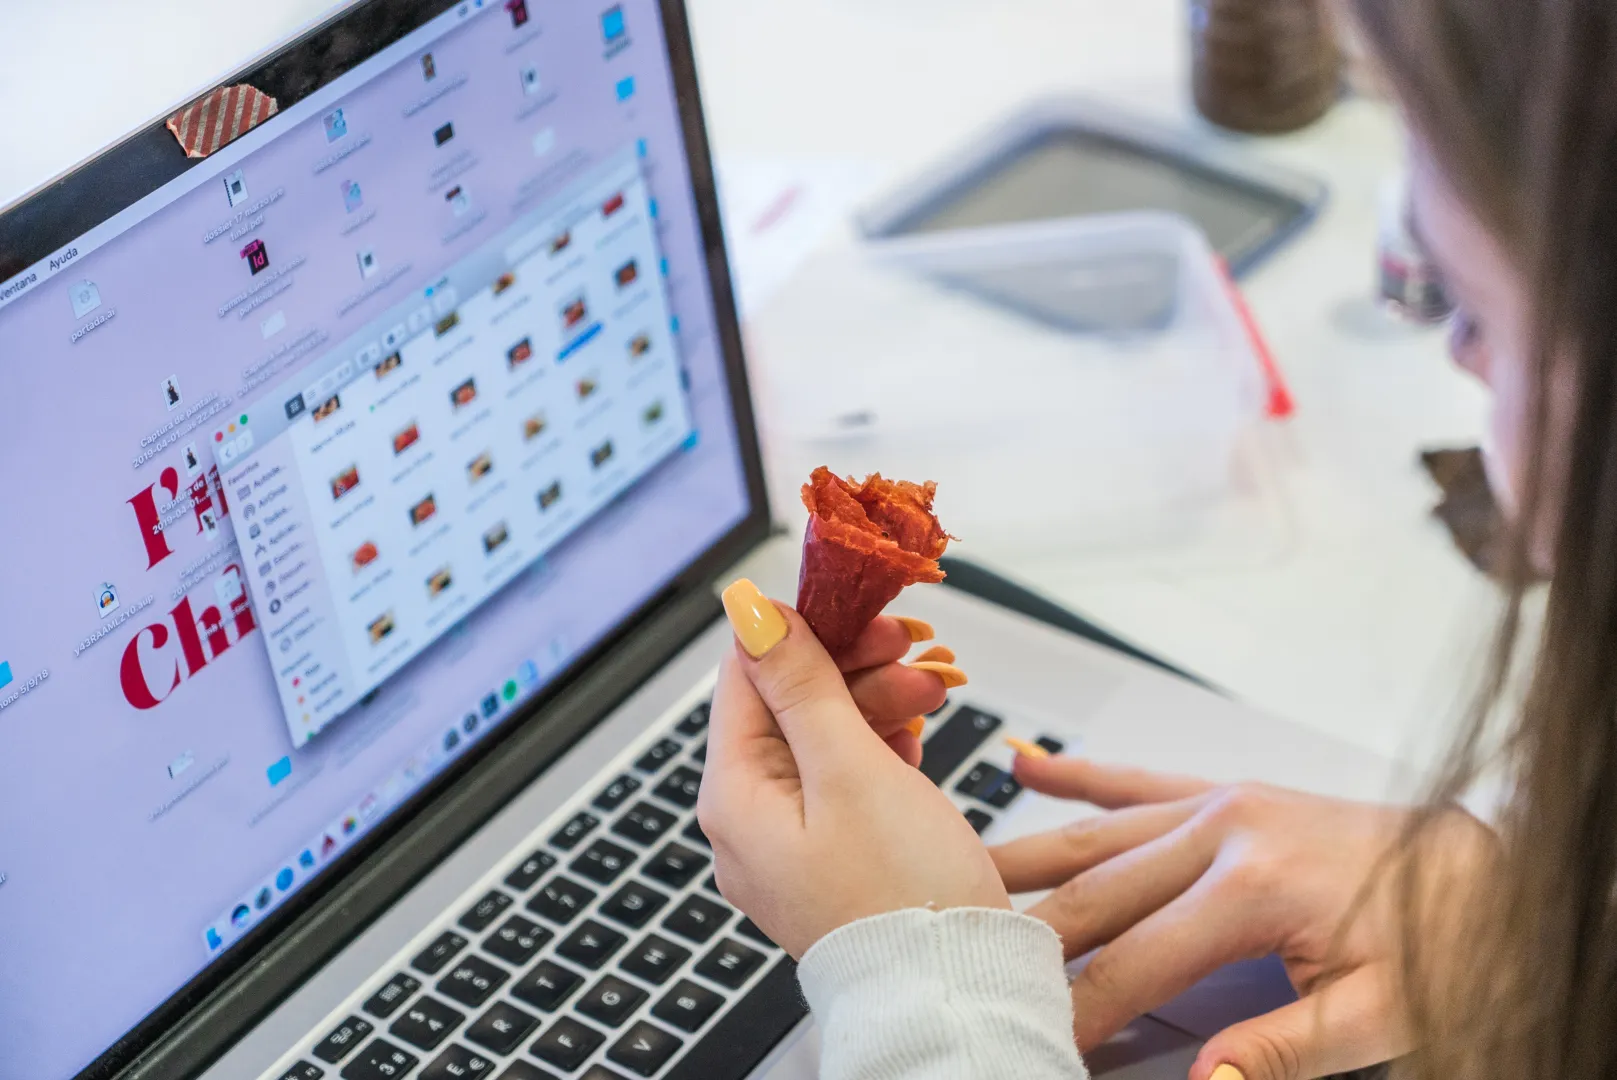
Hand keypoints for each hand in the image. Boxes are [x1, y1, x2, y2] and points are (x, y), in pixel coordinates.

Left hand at [698, 579, 1007, 957]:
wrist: (957, 995)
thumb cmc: (903, 895)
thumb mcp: (850, 769)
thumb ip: (801, 685)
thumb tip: (748, 614)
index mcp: (733, 798)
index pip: (746, 679)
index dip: (803, 633)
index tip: (861, 611)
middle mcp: (749, 824)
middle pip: (787, 708)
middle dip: (851, 670)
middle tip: (911, 648)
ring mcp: (791, 845)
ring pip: (822, 742)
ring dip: (875, 704)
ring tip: (932, 692)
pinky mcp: (834, 860)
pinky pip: (844, 783)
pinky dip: (879, 751)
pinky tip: (915, 737)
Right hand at [991, 756, 1491, 1079]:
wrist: (1493, 869)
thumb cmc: (1449, 935)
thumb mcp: (1384, 1012)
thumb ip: (1286, 1046)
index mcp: (1256, 885)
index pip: (1137, 961)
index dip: (1080, 1009)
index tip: (1039, 1040)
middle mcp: (1226, 830)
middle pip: (1097, 891)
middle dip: (1030, 937)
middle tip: (973, 962)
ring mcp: (1222, 804)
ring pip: (1097, 831)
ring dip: (1026, 855)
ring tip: (960, 873)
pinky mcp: (1228, 793)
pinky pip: (1137, 781)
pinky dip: (1079, 775)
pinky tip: (1028, 765)